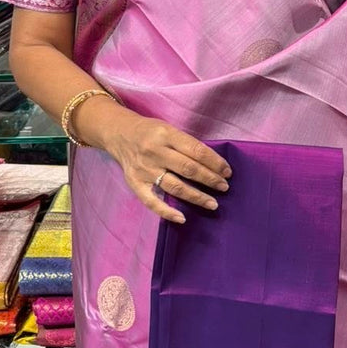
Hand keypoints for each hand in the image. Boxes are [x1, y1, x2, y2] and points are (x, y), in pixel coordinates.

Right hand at [94, 104, 231, 223]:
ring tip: (213, 204)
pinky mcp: (135, 183)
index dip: (214, 162)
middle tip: (224, 187)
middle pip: (188, 169)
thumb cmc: (150, 131)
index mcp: (166, 135)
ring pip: (175, 186)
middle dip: (210, 179)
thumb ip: (186, 144)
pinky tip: (182, 218)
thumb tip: (213, 164)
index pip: (196, 150)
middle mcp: (155, 152)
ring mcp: (144, 169)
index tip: (227, 172)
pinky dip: (167, 212)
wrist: (118, 133)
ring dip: (196, 197)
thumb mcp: (168, 129)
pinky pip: (151, 201)